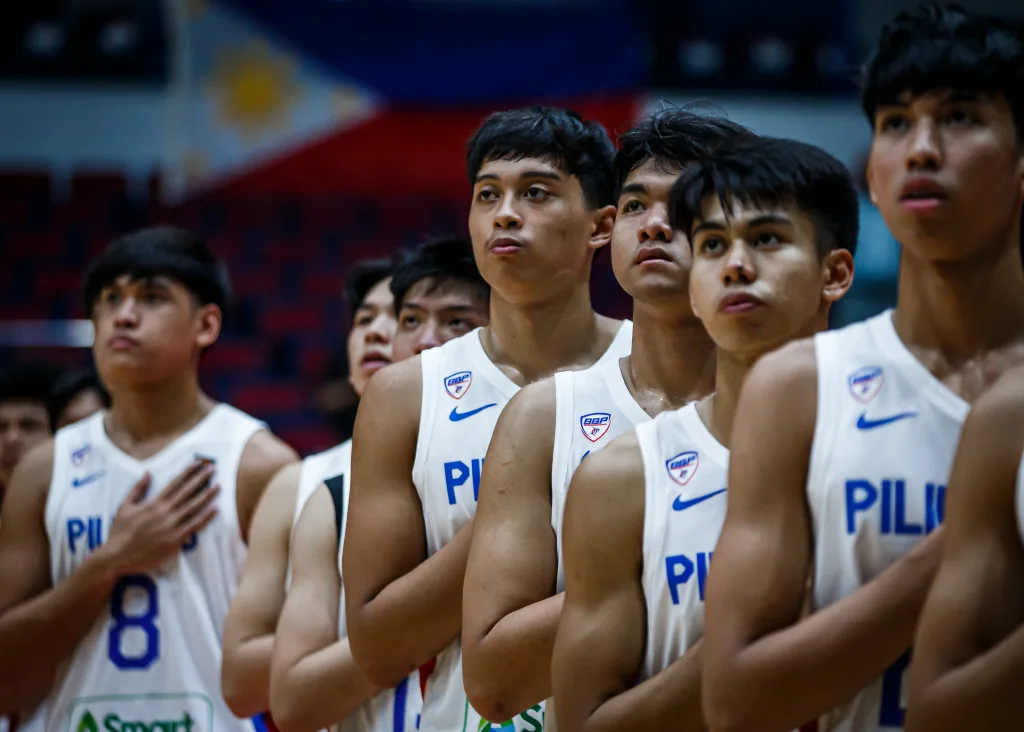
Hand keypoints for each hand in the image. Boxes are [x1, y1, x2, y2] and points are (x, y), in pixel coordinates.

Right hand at [100, 462, 220, 575]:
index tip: (198, 464)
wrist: (117, 557)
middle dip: (201, 479)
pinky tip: (215, 509)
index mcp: (153, 504)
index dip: (187, 473)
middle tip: (213, 469)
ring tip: (218, 486)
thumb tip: (147, 472)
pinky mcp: (175, 540)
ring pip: (193, 508)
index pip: (174, 484)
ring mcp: (171, 526)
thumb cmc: (119, 532)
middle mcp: (164, 513)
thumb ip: (137, 489)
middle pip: (187, 492)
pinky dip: (205, 517)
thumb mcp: (124, 507)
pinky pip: (194, 526)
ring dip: (207, 496)